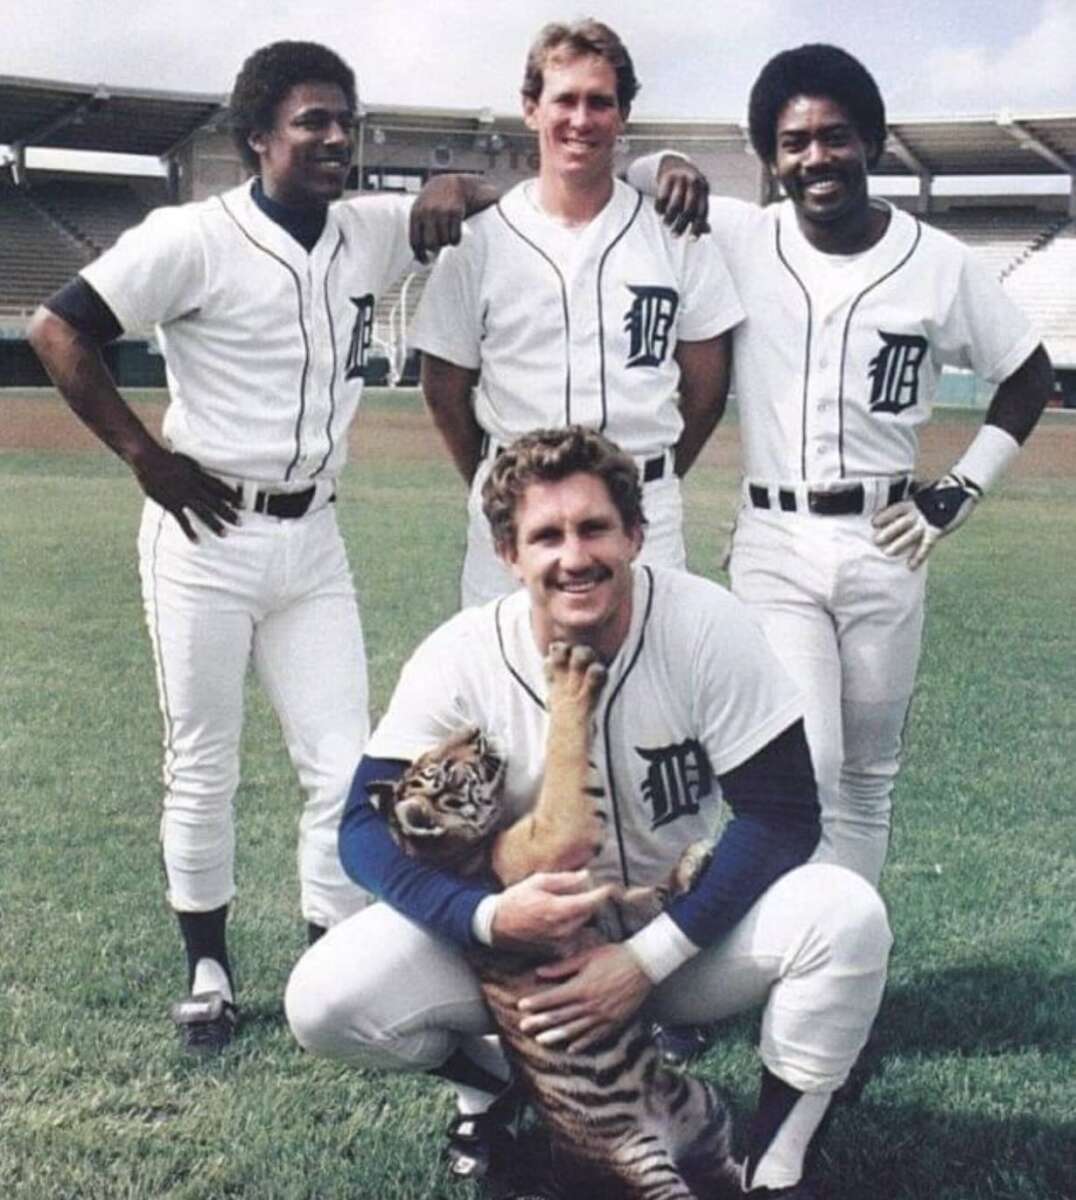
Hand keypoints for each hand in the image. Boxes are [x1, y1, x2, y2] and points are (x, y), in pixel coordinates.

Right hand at [130, 443, 239, 541]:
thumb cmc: (165, 459)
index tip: (243, 504)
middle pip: (215, 501)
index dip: (231, 496)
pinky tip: (197, 540)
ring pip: (202, 511)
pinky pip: (182, 519)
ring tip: (224, 533)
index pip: (219, 487)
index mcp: (198, 475)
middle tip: (240, 522)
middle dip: (228, 512)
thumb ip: (196, 471)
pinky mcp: (171, 503)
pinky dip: (189, 531)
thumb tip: (205, 474)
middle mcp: (194, 486)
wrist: (148, 459)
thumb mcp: (186, 462)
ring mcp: (183, 495)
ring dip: (214, 523)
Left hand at [410, 175, 467, 262]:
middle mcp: (428, 212)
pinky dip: (455, 240)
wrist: (451, 183)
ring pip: (444, 241)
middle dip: (435, 248)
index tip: (424, 262)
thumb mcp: (421, 210)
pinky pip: (455, 237)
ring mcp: (442, 212)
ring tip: (446, 233)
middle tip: (438, 246)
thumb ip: (418, 228)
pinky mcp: (456, 213)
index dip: (420, 255)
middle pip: (431, 244)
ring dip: (446, 242)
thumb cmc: (433, 201)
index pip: (415, 241)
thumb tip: (418, 256)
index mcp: (416, 213)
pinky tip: (454, 232)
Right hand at [491, 870, 612, 952]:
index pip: (590, 902)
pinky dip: (572, 926)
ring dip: (580, 914)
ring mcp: (559, 942)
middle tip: (584, 890)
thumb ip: (564, 879)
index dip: (602, 894)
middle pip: (588, 913)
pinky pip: (573, 935)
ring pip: (581, 925)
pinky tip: (560, 918)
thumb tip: (586, 876)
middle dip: (589, 901)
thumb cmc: (515, 900)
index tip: (610, 887)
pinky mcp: (556, 950)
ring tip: (566, 904)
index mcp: (557, 910)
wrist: (496, 925)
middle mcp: (562, 929)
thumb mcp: (537, 882)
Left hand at [517, 943, 650, 1052]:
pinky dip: (582, 1043)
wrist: (644, 965)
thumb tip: (540, 972)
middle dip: (540, 1022)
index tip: (521, 1006)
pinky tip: (572, 1048)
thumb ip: (562, 967)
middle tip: (524, 1027)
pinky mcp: (614, 1022)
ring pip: (575, 1030)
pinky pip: (595, 1036)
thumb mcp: (586, 956)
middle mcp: (590, 1005)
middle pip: (560, 1017)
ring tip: (541, 1040)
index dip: (536, 1003)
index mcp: (581, 987)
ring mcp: (602, 1016)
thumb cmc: (615, 956)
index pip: (553, 999)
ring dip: (556, 1036)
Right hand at [653, 155, 709, 236]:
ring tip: (666, 223)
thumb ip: (700, 213)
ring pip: (675, 204)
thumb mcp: (697, 196)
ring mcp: (681, 178)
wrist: (674, 163)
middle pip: (688, 209)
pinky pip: (662, 197)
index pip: (702, 211)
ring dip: (669, 217)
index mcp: (704, 189)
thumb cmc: (687, 187)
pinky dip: (660, 208)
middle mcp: (694, 182)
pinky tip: (659, 212)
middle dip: (681, 225)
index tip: (692, 240)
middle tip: (674, 236)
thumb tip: (707, 231)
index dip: (698, 226)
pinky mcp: (667, 176)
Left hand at [872, 472, 981, 568]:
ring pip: (911, 535)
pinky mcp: (938, 530)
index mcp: (914, 502)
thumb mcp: (925, 493)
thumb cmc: (943, 491)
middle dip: (888, 532)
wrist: (964, 488)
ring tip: (887, 553)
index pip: (895, 509)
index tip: (873, 522)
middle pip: (900, 523)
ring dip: (899, 544)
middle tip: (875, 540)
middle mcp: (919, 512)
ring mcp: (928, 521)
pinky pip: (926, 545)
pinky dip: (919, 557)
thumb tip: (902, 506)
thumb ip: (914, 501)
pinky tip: (911, 566)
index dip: (884, 515)